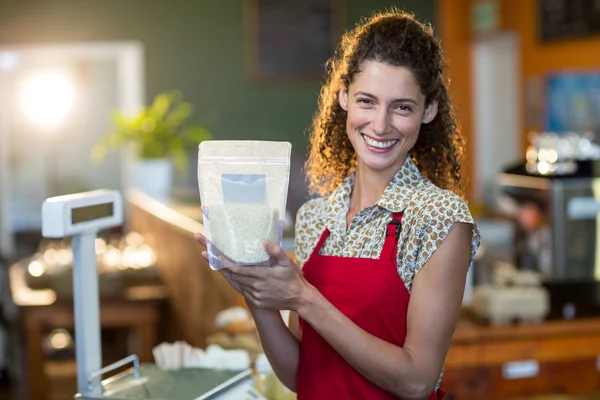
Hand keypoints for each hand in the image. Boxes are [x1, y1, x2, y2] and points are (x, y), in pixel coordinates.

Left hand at [194, 233, 309, 310]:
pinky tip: (228, 273)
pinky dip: (233, 280)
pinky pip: (240, 289)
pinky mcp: (256, 301)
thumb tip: (264, 242)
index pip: (237, 268)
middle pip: (231, 274)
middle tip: (203, 251)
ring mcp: (255, 295)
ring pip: (234, 282)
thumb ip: (276, 251)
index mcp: (262, 276)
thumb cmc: (294, 279)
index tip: (211, 253)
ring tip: (211, 260)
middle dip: (216, 263)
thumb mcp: (288, 263)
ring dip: (223, 272)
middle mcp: (255, 287)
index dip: (223, 261)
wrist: (300, 300)